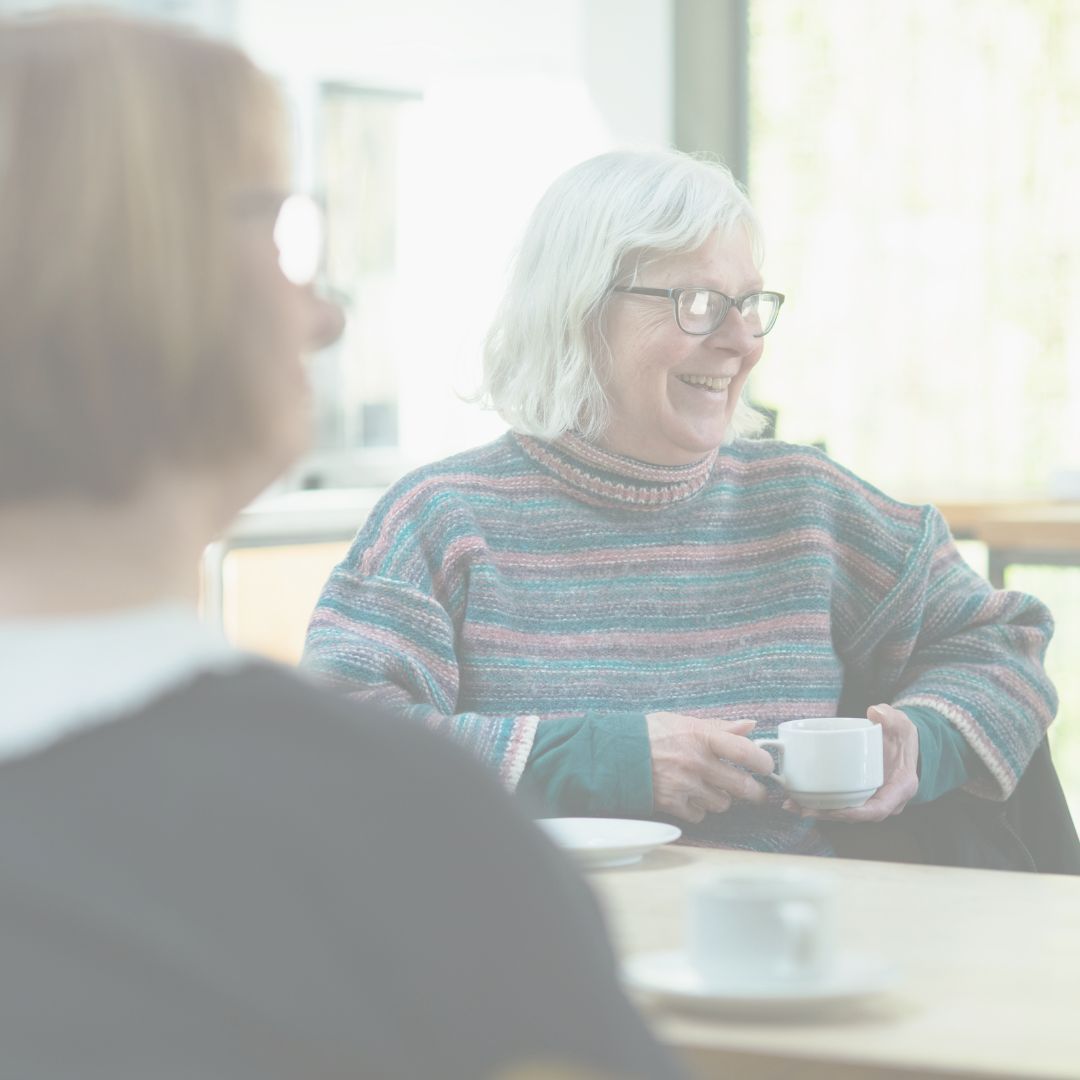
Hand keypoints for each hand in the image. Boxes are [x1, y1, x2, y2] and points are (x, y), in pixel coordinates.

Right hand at [645, 712, 775, 823]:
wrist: (616, 754)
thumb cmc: (650, 734)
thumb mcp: (684, 721)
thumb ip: (719, 726)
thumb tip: (750, 725)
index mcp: (701, 736)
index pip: (746, 752)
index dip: (763, 761)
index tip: (766, 765)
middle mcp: (697, 762)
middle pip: (743, 787)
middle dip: (754, 792)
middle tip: (753, 790)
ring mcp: (685, 785)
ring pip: (723, 803)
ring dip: (722, 798)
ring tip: (711, 788)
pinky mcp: (673, 804)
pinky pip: (701, 815)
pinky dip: (699, 809)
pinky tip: (691, 797)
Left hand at [785, 704, 918, 821]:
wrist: (900, 743)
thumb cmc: (901, 736)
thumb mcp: (902, 724)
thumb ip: (892, 717)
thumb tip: (875, 713)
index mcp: (900, 788)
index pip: (878, 809)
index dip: (856, 813)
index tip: (834, 811)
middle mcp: (886, 800)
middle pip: (855, 815)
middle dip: (828, 815)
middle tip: (802, 809)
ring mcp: (871, 799)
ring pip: (844, 812)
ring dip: (818, 812)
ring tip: (792, 805)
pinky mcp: (857, 794)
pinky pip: (839, 803)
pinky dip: (819, 803)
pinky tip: (796, 799)